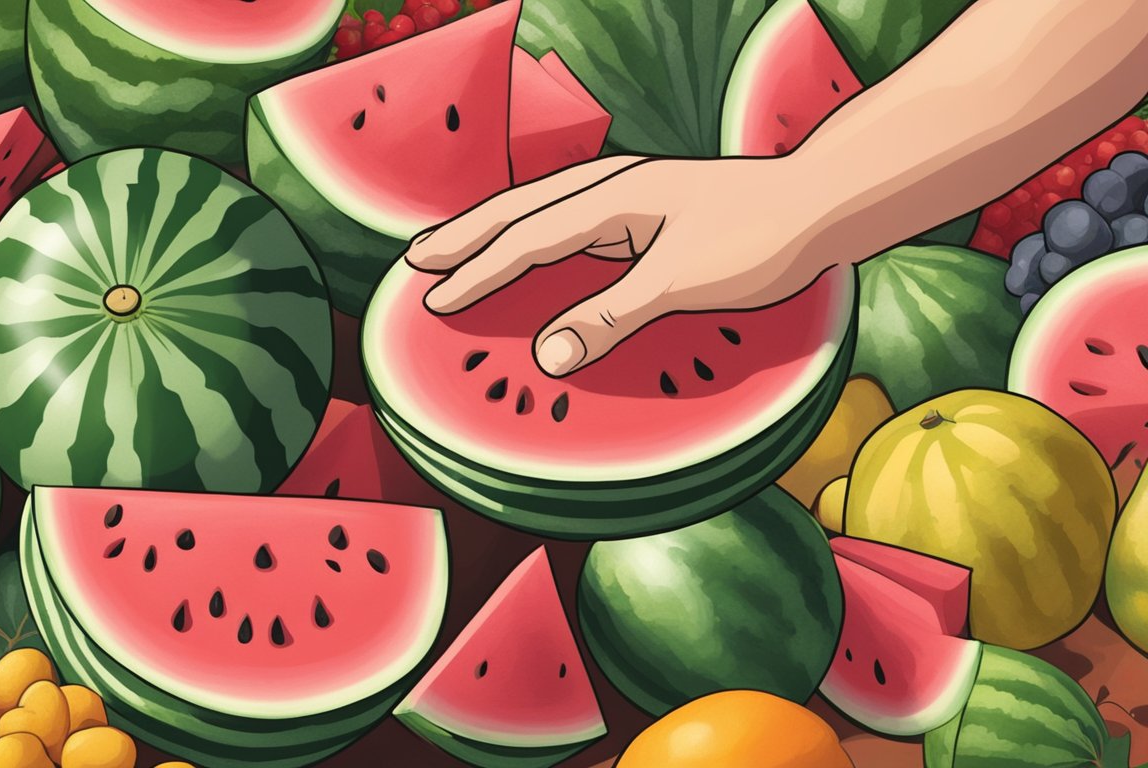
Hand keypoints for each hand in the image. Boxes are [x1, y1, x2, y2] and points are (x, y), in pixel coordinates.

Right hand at [404, 155, 839, 376]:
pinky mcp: (651, 202)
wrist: (823, 202)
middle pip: (522, 207)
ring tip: (455, 242)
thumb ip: (610, 317)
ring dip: (495, 225)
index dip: (479, 270)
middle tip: (415, 257)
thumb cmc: (760, 238)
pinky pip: (571, 212)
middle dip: (467, 234)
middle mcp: (614, 185)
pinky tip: (533, 239)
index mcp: (614, 199)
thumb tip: (547, 356)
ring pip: (542, 203)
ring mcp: (633, 190)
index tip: (434, 298)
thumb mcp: (682, 283)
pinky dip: (535, 226)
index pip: (528, 237)